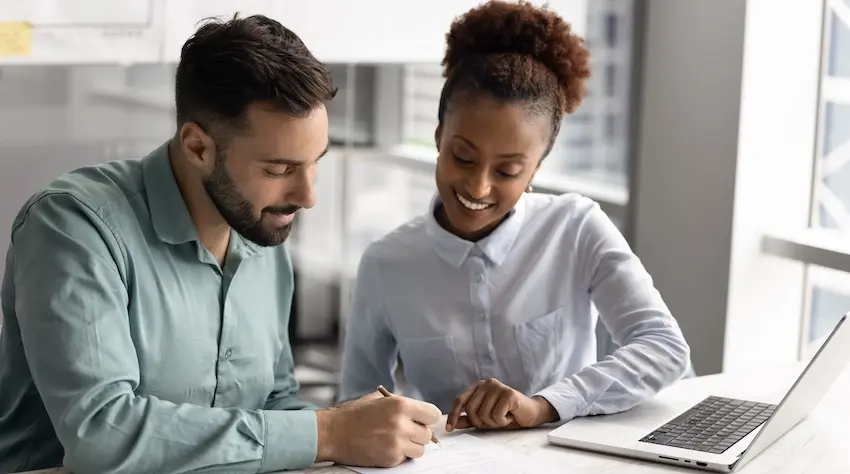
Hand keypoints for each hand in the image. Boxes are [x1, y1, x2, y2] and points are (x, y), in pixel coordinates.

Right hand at [316, 391, 441, 467]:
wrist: (333, 433)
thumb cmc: (354, 415)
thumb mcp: (379, 400)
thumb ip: (400, 404)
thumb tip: (418, 411)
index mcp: (400, 405)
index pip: (433, 414)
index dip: (427, 418)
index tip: (421, 420)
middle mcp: (401, 424)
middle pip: (428, 434)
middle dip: (418, 433)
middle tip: (406, 431)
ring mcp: (397, 443)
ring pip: (420, 449)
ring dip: (411, 446)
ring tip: (396, 440)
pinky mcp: (391, 458)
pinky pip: (405, 458)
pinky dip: (399, 455)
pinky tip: (386, 447)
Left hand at [446, 378, 557, 430]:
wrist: (530, 413)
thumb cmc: (507, 414)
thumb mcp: (484, 418)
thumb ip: (468, 419)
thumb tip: (452, 424)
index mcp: (478, 386)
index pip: (460, 400)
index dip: (454, 415)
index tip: (449, 429)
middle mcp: (487, 383)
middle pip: (471, 409)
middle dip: (480, 422)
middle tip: (493, 421)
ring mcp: (498, 386)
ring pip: (484, 414)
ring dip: (493, 422)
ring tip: (503, 417)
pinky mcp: (509, 393)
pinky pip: (496, 415)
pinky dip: (502, 421)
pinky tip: (510, 416)